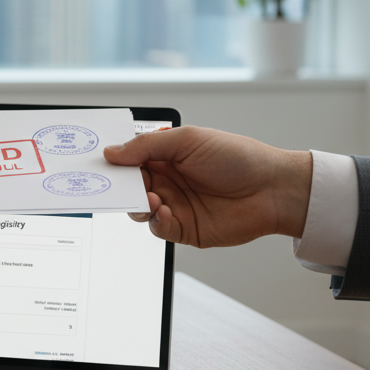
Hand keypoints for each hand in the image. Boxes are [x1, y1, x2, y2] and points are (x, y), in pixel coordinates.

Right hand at [102, 126, 311, 247]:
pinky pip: (158, 228)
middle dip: (118, 186)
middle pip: (129, 186)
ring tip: (148, 197)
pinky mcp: (184, 229)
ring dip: (137, 204)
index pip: (130, 160)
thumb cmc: (237, 157)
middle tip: (109, 184)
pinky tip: (164, 210)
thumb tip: (112, 152)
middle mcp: (167, 181)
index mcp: (166, 157)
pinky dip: (155, 221)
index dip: (113, 161)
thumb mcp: (188, 140)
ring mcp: (175, 206)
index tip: (96, 162)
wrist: (273, 189)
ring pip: (138, 209)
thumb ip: (147, 146)